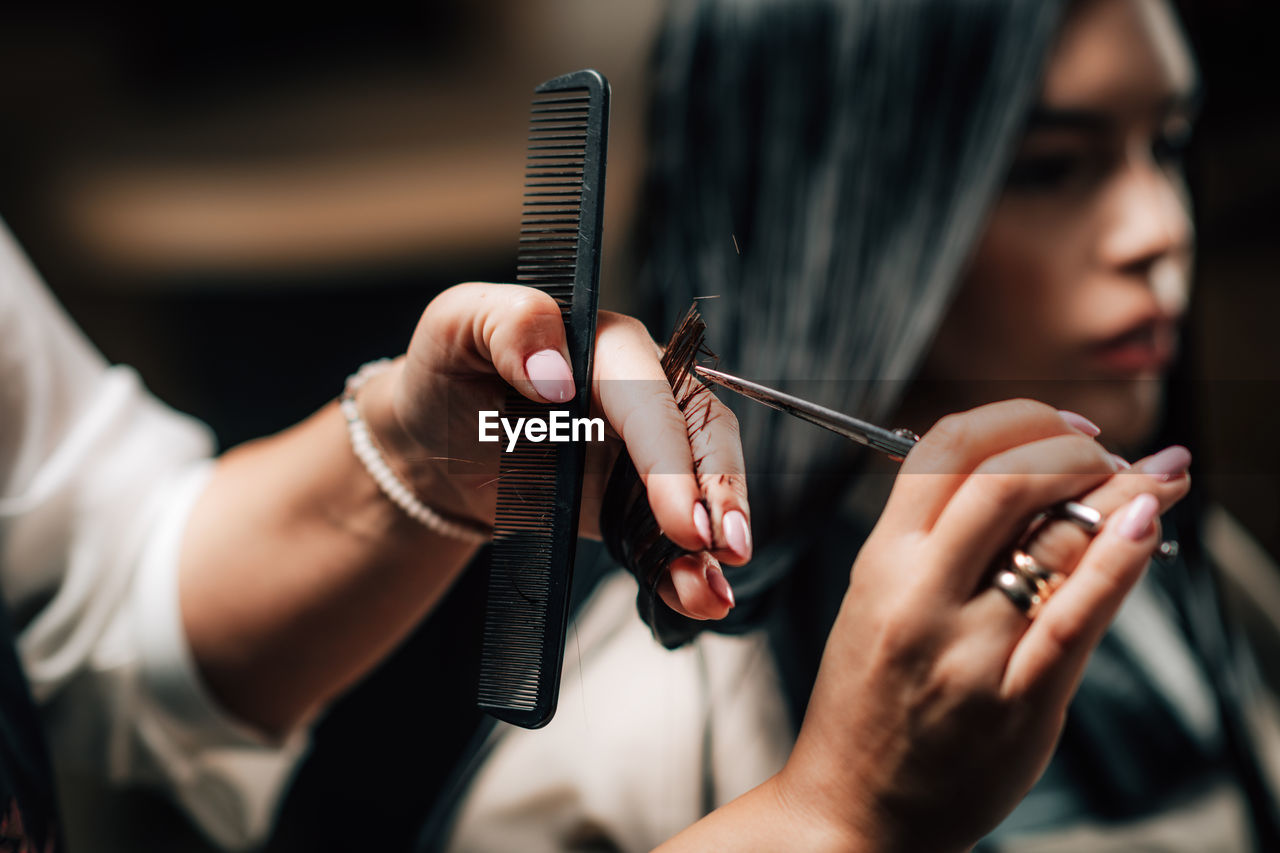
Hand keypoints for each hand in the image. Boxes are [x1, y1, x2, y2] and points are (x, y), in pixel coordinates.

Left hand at [358, 283, 750, 618]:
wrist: (433, 442)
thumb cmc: (449, 371)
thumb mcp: (455, 324)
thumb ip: (510, 323)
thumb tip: (555, 377)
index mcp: (609, 346)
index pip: (654, 399)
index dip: (672, 458)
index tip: (681, 517)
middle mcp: (641, 395)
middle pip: (703, 436)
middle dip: (722, 492)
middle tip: (727, 547)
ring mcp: (642, 453)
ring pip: (703, 488)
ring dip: (716, 540)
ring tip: (715, 591)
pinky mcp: (633, 503)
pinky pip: (670, 535)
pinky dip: (686, 569)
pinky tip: (699, 597)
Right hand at [773, 399, 1187, 851]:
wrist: (855, 808)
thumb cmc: (867, 705)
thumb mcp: (876, 602)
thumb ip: (935, 541)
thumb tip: (1025, 476)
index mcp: (879, 562)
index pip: (946, 449)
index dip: (1014, 418)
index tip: (1057, 424)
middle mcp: (919, 595)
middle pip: (1005, 476)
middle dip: (1071, 445)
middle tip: (1106, 450)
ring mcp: (969, 649)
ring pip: (1052, 536)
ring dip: (1120, 489)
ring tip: (1158, 474)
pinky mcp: (1017, 700)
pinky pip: (1078, 613)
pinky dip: (1120, 557)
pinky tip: (1147, 522)